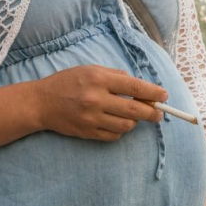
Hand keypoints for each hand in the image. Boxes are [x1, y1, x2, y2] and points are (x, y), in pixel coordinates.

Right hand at [34, 65, 167, 140]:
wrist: (41, 103)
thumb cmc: (67, 83)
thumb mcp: (90, 70)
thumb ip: (115, 76)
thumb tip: (139, 86)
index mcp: (98, 79)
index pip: (134, 87)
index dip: (153, 92)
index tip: (164, 96)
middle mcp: (96, 99)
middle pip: (134, 110)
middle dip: (152, 113)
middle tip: (158, 113)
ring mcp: (91, 118)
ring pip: (126, 125)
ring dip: (134, 122)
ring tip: (132, 116)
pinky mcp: (87, 132)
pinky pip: (113, 136)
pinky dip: (120, 130)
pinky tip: (116, 123)